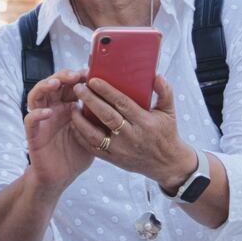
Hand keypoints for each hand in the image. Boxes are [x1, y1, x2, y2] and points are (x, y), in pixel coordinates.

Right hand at [22, 68, 95, 190]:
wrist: (60, 177)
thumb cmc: (76, 154)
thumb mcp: (92, 133)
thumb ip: (100, 118)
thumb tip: (124, 106)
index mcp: (67, 106)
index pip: (71, 84)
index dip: (79, 76)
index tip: (91, 72)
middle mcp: (53, 109)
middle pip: (54, 84)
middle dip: (63, 76)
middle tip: (76, 75)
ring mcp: (42, 120)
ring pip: (37, 95)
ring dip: (45, 86)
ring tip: (56, 84)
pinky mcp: (33, 134)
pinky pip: (30, 120)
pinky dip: (37, 114)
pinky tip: (47, 112)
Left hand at [67, 73, 196, 188]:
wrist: (166, 164)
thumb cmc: (166, 133)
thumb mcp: (169, 112)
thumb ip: (164, 92)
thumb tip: (156, 76)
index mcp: (145, 122)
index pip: (123, 104)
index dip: (107, 91)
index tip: (93, 80)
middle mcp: (131, 136)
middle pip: (107, 116)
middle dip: (90, 101)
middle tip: (78, 88)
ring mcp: (121, 150)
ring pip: (95, 135)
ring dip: (81, 121)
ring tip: (72, 107)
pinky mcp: (114, 159)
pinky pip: (93, 148)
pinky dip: (81, 137)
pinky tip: (74, 125)